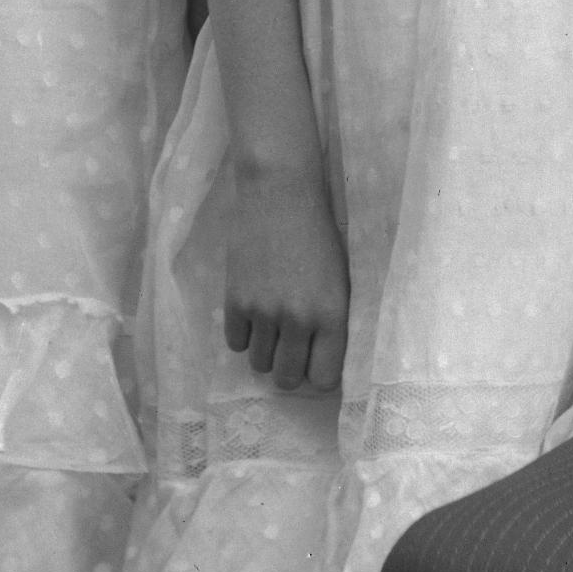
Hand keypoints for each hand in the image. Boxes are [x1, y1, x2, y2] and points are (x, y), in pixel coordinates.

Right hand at [220, 158, 349, 393]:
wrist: (280, 192)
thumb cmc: (318, 232)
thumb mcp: (338, 280)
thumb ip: (331, 320)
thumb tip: (320, 358)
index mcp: (331, 315)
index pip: (325, 378)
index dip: (319, 373)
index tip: (315, 361)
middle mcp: (298, 320)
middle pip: (288, 379)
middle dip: (290, 370)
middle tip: (290, 350)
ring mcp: (263, 312)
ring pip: (259, 364)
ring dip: (265, 352)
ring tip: (270, 329)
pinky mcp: (235, 300)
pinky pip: (234, 343)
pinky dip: (243, 334)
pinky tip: (252, 314)